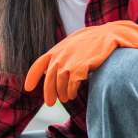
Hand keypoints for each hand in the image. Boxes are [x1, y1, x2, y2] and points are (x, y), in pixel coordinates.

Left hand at [23, 20, 137, 105]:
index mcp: (56, 50)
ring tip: (65, 98)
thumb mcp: (72, 44)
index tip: (28, 88)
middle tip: (50, 103)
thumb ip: (60, 55)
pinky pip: (72, 84)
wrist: (109, 35)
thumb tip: (52, 69)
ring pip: (60, 84)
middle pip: (49, 79)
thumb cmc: (91, 41)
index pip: (38, 64)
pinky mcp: (81, 67)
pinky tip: (73, 94)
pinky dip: (71, 91)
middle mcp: (60, 56)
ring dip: (62, 93)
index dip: (32, 77)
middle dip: (48, 92)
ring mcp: (69, 61)